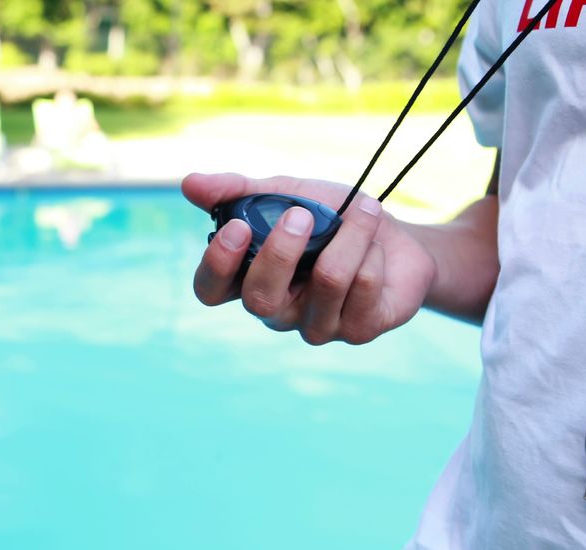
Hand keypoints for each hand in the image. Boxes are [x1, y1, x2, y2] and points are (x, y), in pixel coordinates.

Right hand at [183, 172, 437, 344]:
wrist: (395, 238)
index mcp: (248, 279)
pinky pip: (363, 287)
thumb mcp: (284, 193)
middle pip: (260, 299)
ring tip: (362, 210)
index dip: (217, 266)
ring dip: (349, 236)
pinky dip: (371, 250)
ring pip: (326, 283)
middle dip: (282, 253)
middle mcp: (277, 310)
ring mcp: (316, 326)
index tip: (236, 227)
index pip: (210, 291)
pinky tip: (376, 245)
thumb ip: (237, 190)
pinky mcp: (357, 330)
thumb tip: (189, 184)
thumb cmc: (330, 219)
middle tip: (302, 214)